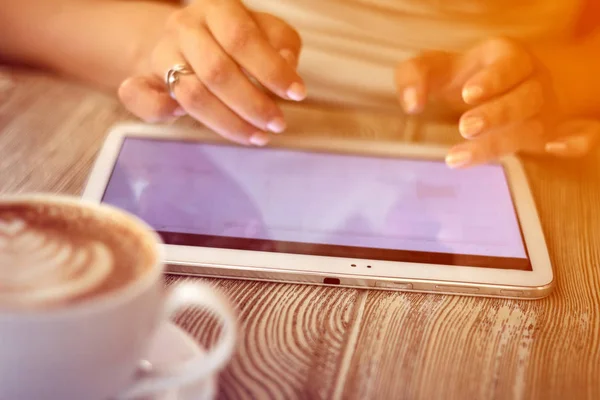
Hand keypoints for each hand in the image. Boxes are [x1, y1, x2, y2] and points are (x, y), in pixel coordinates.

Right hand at [118, 0, 304, 145]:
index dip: (271, 69)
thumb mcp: (266, 32)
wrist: (185, 40)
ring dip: (228, 122)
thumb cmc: (236, 39)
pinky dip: (160, 113)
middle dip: (253, 104)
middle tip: (278, 124)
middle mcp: (185, 27)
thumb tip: (287, 66)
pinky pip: (140, 98)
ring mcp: (161, 53)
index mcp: (217, 8)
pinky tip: (184, 121)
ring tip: (258, 136)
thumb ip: (282, 44)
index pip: (242, 38)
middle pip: (217, 71)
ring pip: (192, 94)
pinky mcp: (142, 79)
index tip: (297, 94)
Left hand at [394, 37, 596, 166]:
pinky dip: (577, 142)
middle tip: (465, 127)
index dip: (491, 79)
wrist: (512, 86)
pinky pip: (583, 135)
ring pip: (535, 126)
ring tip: (459, 158)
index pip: (507, 65)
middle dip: (496, 113)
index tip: (467, 94)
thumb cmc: (465, 78)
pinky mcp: (557, 133)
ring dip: (503, 142)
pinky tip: (555, 149)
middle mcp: (531, 84)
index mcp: (507, 59)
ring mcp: (546, 111)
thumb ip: (414, 75)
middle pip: (523, 98)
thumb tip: (410, 103)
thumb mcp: (438, 68)